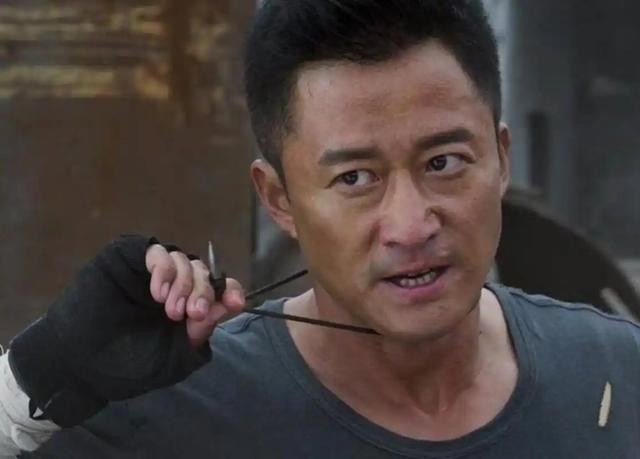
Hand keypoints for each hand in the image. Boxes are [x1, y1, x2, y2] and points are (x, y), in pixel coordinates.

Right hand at [8, 235, 241, 426]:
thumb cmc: (126, 366)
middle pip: (203, 274)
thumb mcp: (171, 358)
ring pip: (183, 259)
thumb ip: (198, 335)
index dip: (229, 292)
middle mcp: (173, 287)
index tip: (235, 303)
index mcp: (187, 310)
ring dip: (184, 282)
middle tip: (191, 313)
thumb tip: (224, 306)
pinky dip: (163, 268)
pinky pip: (155, 251)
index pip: (218, 291)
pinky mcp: (128, 258)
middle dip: (203, 291)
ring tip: (170, 308)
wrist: (77, 364)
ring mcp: (151, 272)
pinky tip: (157, 292)